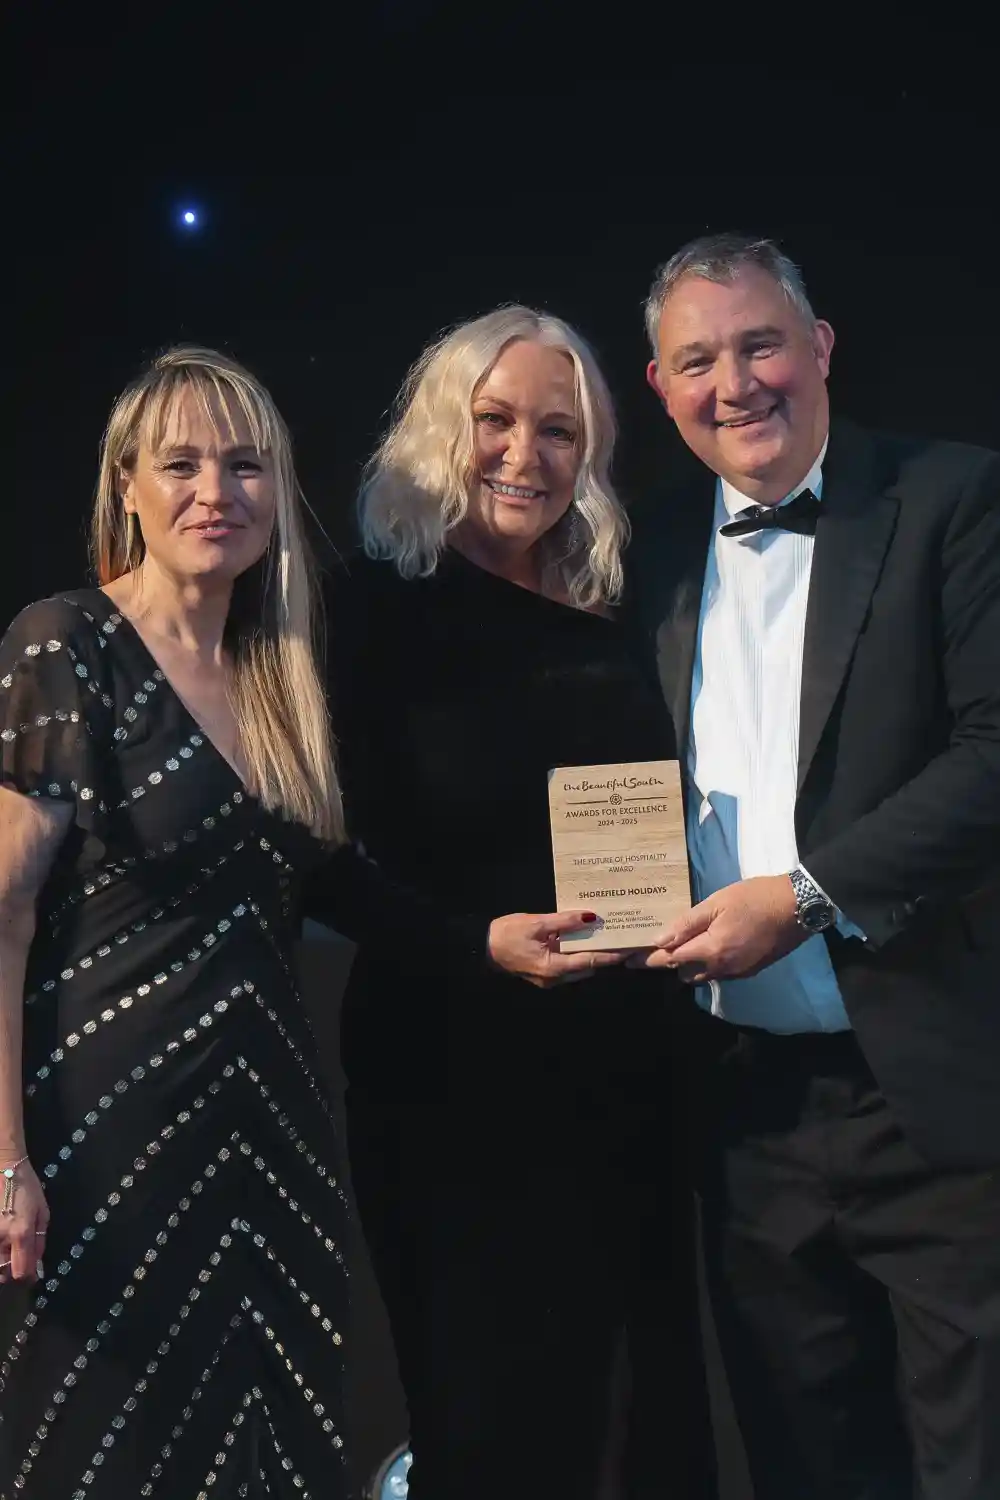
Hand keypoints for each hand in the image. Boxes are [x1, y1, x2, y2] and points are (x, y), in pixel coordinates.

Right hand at [0, 1157, 47, 1285]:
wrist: (5, 1169)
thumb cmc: (28, 1188)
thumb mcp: (42, 1213)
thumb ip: (39, 1242)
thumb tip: (38, 1266)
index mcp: (21, 1233)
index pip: (20, 1271)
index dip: (27, 1277)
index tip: (32, 1275)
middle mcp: (1, 1237)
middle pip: (3, 1273)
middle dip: (12, 1272)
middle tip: (19, 1262)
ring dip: (1, 1264)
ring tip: (9, 1252)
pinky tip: (2, 1243)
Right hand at [488, 910, 626, 987]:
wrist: (483, 946)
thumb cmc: (508, 934)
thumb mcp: (537, 923)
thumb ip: (564, 921)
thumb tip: (591, 917)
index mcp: (554, 968)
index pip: (590, 962)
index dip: (611, 955)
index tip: (629, 948)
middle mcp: (555, 978)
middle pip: (587, 967)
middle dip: (604, 953)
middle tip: (621, 936)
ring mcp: (550, 977)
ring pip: (578, 966)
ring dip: (591, 952)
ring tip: (607, 934)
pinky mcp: (545, 971)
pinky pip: (567, 963)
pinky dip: (578, 951)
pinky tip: (584, 936)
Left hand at [627, 875, 804, 981]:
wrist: (798, 907)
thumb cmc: (755, 898)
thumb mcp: (717, 903)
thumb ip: (688, 923)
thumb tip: (660, 939)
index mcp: (711, 950)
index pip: (670, 960)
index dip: (646, 960)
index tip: (626, 960)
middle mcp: (722, 968)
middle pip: (684, 973)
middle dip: (670, 961)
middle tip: (660, 943)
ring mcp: (737, 972)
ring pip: (702, 976)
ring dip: (690, 964)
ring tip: (685, 944)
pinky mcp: (750, 971)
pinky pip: (720, 974)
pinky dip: (709, 964)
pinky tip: (711, 946)